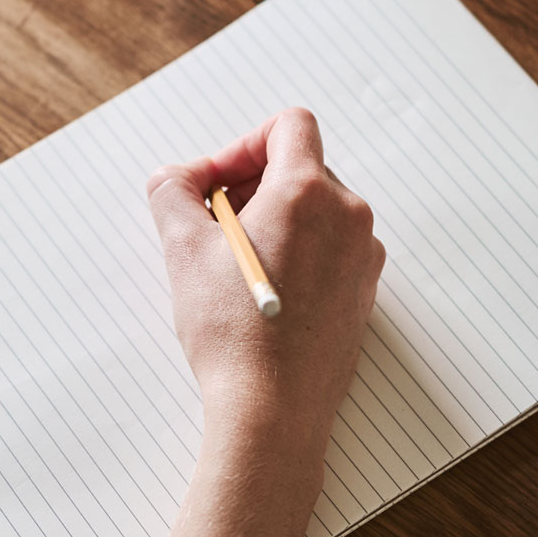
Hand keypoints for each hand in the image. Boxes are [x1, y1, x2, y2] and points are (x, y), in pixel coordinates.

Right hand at [146, 107, 383, 439]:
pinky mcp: (365, 293)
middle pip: (301, 169)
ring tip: (237, 266)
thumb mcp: (182, 249)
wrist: (272, 410)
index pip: (289, 126)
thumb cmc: (233, 333)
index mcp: (308, 192)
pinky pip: (332, 250)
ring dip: (276, 221)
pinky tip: (266, 294)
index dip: (245, 144)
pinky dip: (300, 254)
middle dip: (253, 186)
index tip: (218, 183)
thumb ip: (172, 192)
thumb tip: (178, 179)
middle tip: (214, 227)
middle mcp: (348, 217)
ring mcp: (363, 257)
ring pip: (317, 211)